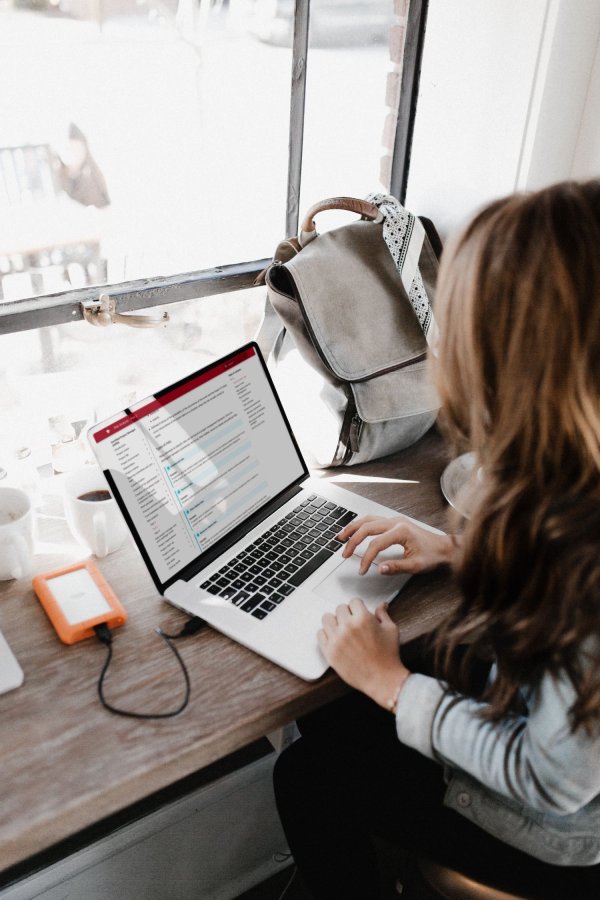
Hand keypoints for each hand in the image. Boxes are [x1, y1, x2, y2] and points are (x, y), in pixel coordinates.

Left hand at [317, 599, 409, 710]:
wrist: (382, 679)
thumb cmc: (388, 656)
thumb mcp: (390, 630)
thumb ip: (383, 614)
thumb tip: (382, 605)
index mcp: (363, 619)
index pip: (353, 601)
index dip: (358, 607)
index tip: (359, 612)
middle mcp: (347, 627)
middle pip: (339, 609)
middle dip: (347, 613)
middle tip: (353, 622)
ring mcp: (336, 639)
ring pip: (327, 618)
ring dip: (335, 622)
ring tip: (342, 629)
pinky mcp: (329, 652)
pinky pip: (320, 634)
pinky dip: (327, 634)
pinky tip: (335, 638)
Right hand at [338, 514, 454, 575]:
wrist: (444, 547)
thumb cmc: (433, 555)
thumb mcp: (416, 566)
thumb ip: (396, 567)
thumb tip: (380, 569)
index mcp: (401, 531)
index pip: (376, 544)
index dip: (366, 558)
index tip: (362, 570)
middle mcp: (396, 522)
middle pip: (367, 527)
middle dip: (353, 541)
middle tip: (345, 554)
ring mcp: (395, 520)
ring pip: (368, 519)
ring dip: (353, 528)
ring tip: (341, 537)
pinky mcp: (394, 522)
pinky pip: (373, 519)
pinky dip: (361, 525)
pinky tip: (355, 531)